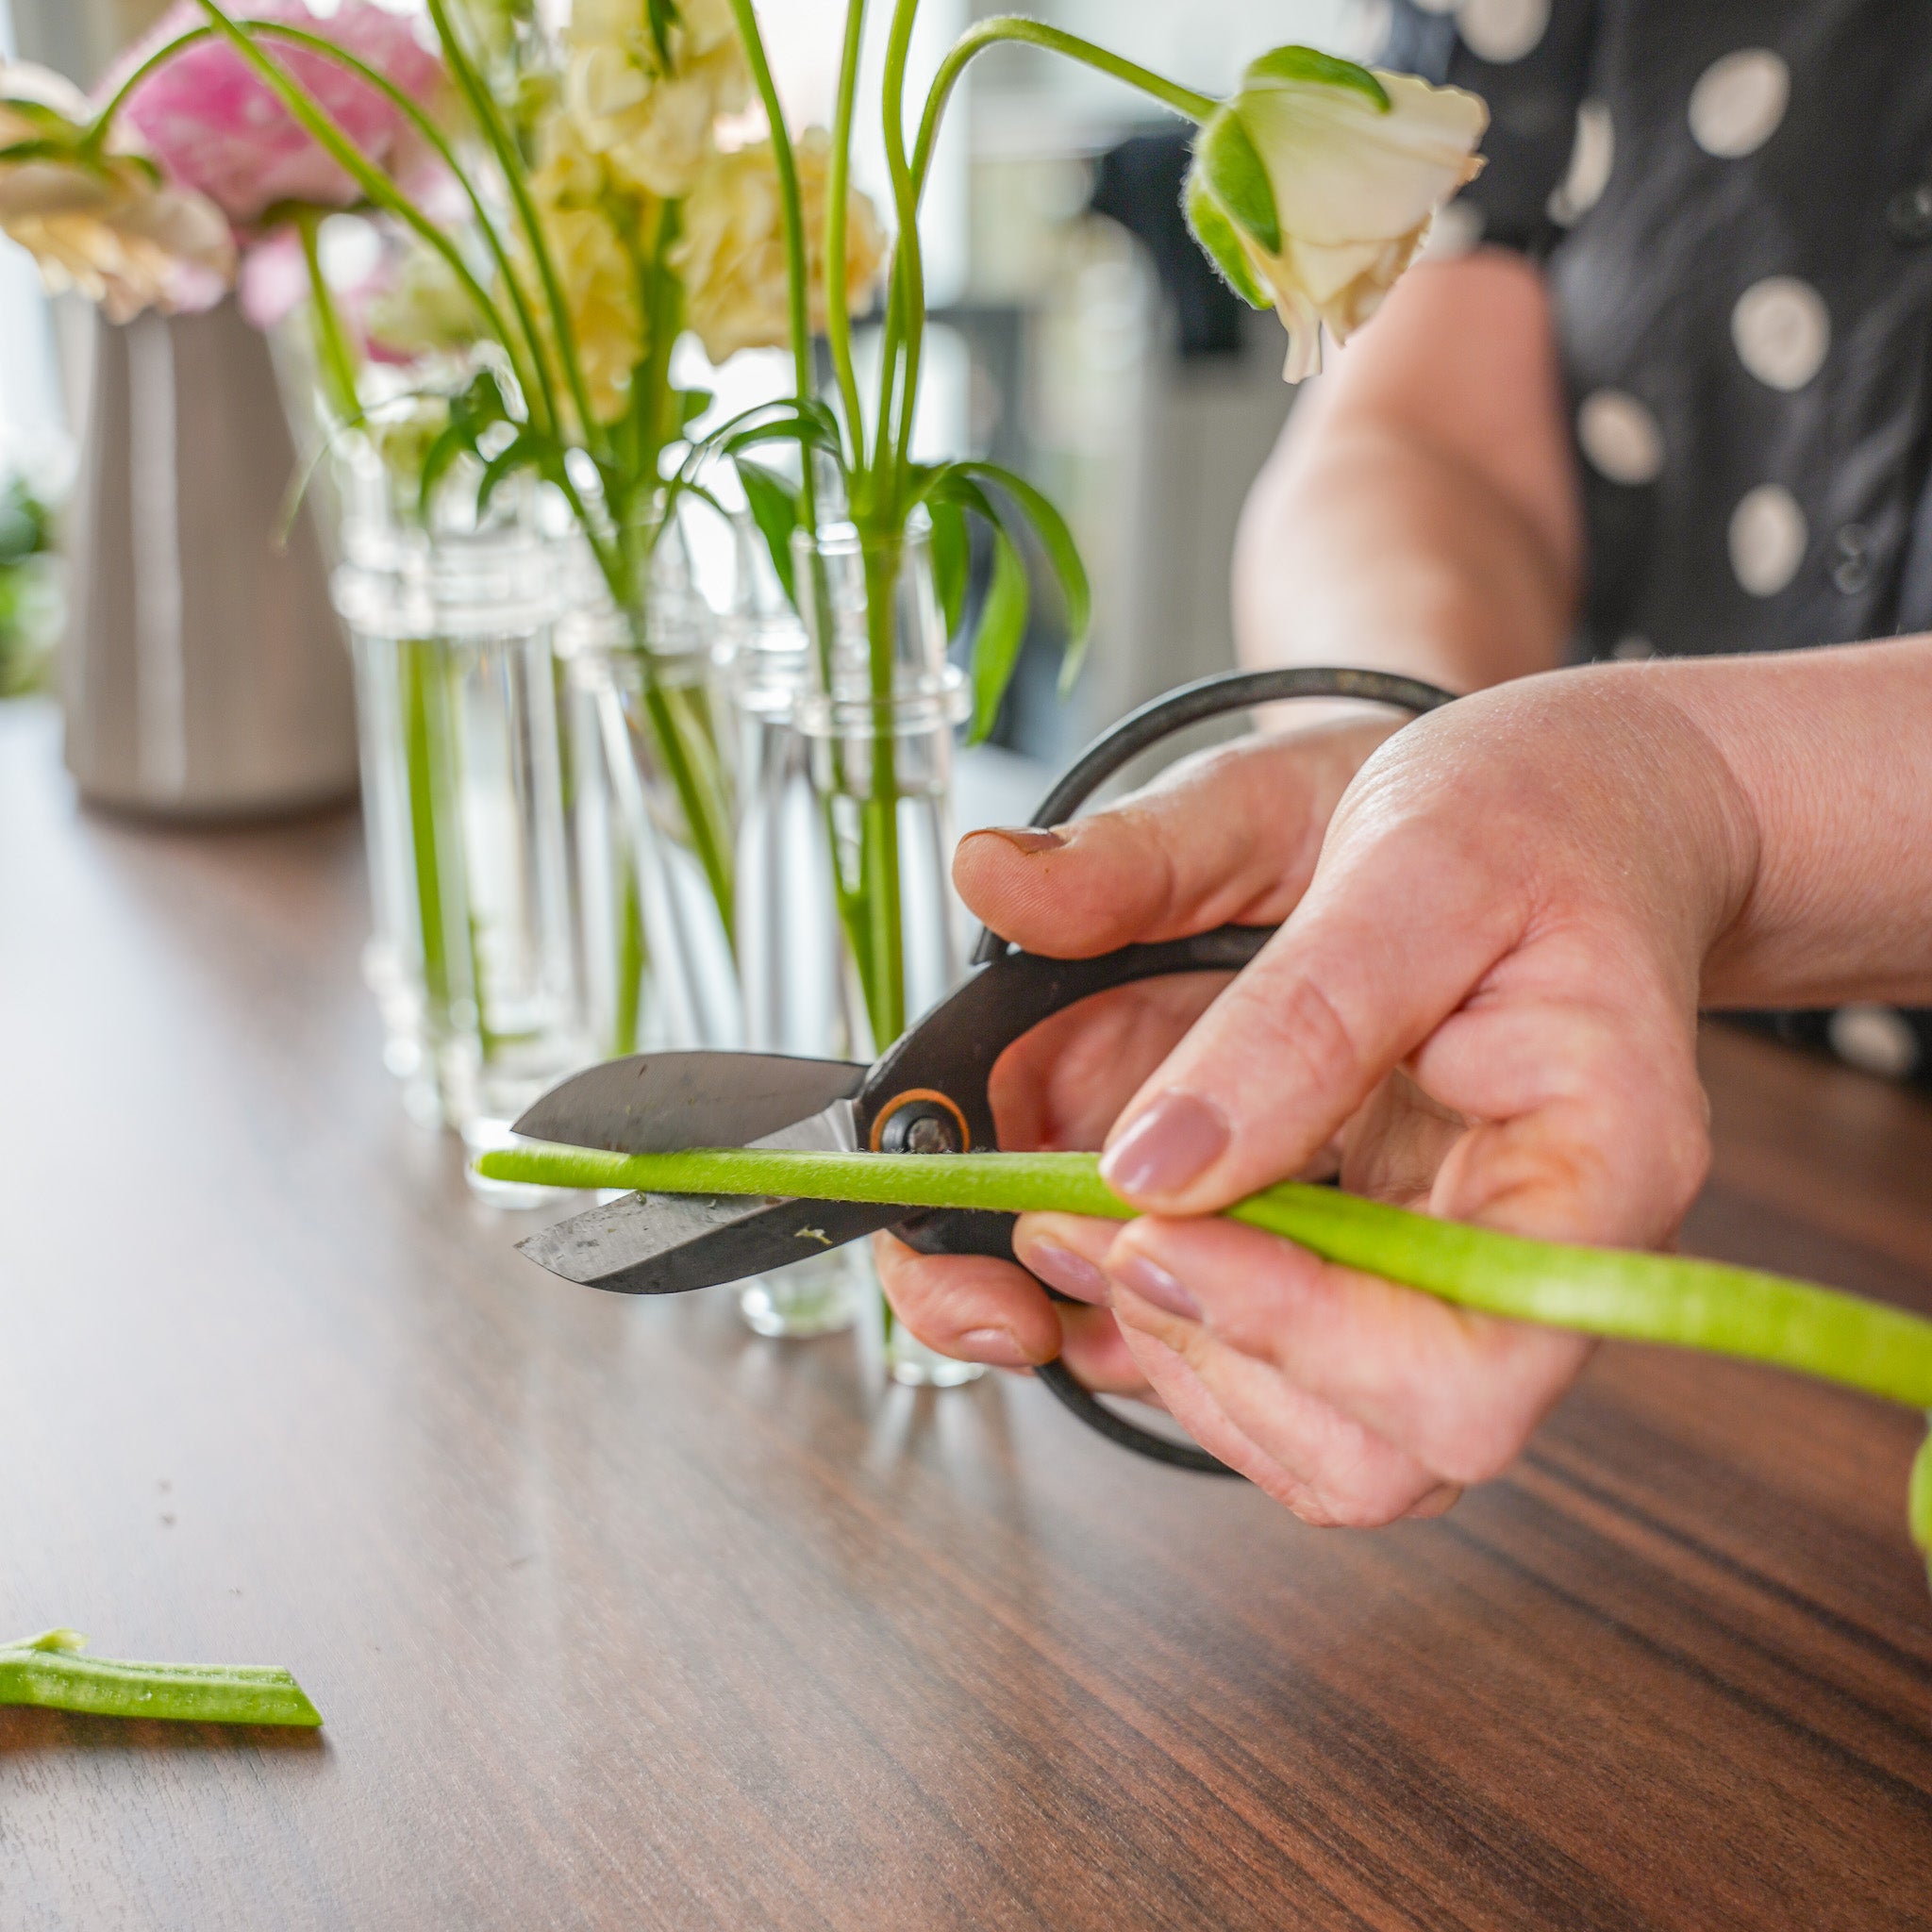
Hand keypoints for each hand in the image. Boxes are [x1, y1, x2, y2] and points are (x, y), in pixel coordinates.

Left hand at [887, 668, 1758, 1525]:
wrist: (1575, 816)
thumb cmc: (1532, 819)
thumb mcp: (1410, 851)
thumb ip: (1282, 996)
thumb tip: (1114, 1101)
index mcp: (1594, 1169)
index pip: (1469, 1370)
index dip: (1288, 1327)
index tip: (1144, 1223)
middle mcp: (1529, 1270)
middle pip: (1381, 1455)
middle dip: (1194, 1351)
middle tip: (1069, 1220)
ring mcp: (1443, 1286)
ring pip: (1309, 1444)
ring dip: (1155, 1353)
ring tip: (1060, 1216)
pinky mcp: (1365, 1273)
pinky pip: (1259, 1374)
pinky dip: (1147, 1325)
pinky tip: (1089, 1223)